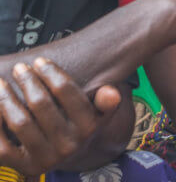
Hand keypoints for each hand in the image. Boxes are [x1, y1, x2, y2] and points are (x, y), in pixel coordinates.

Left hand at [0, 58, 119, 175]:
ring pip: (20, 122)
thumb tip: (112, 92)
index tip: (39, 61)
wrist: (70, 155)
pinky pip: (2, 146)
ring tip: (1, 83)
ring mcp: (45, 158)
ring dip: (6, 98)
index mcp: (89, 127)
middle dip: (27, 81)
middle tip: (20, 68)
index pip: (66, 91)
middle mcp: (69, 145)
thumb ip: (107, 101)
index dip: (50, 72)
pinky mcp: (24, 167)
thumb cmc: (81, 124)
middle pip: (41, 104)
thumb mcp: (100, 112)